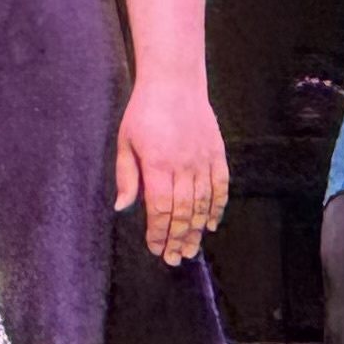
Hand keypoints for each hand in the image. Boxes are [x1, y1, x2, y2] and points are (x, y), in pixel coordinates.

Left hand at [115, 69, 227, 266]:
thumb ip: (127, 177)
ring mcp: (204, 160)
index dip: (159, 232)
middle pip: (183, 212)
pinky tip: (210, 225)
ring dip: (197, 230)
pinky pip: (221, 188)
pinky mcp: (218, 154)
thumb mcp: (125, 142)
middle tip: (174, 259)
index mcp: (158, 164)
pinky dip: (217, 208)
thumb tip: (123, 208)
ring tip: (191, 249)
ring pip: (203, 204)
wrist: (175, 84)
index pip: (160, 208)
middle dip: (178, 239)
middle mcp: (184, 166)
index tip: (155, 249)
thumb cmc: (144, 113)